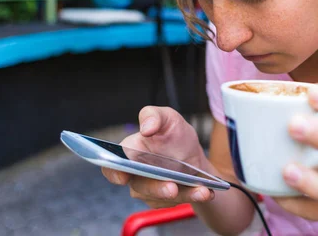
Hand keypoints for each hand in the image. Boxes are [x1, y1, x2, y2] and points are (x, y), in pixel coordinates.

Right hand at [101, 106, 215, 207]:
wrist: (195, 156)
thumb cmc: (175, 136)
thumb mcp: (169, 118)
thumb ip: (154, 116)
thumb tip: (146, 128)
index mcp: (130, 153)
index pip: (112, 166)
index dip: (113, 172)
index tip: (123, 176)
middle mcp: (136, 175)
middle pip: (140, 186)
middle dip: (156, 188)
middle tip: (172, 187)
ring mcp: (151, 190)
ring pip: (162, 197)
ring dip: (182, 194)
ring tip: (200, 190)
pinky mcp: (167, 200)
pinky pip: (179, 201)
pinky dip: (194, 196)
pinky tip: (205, 191)